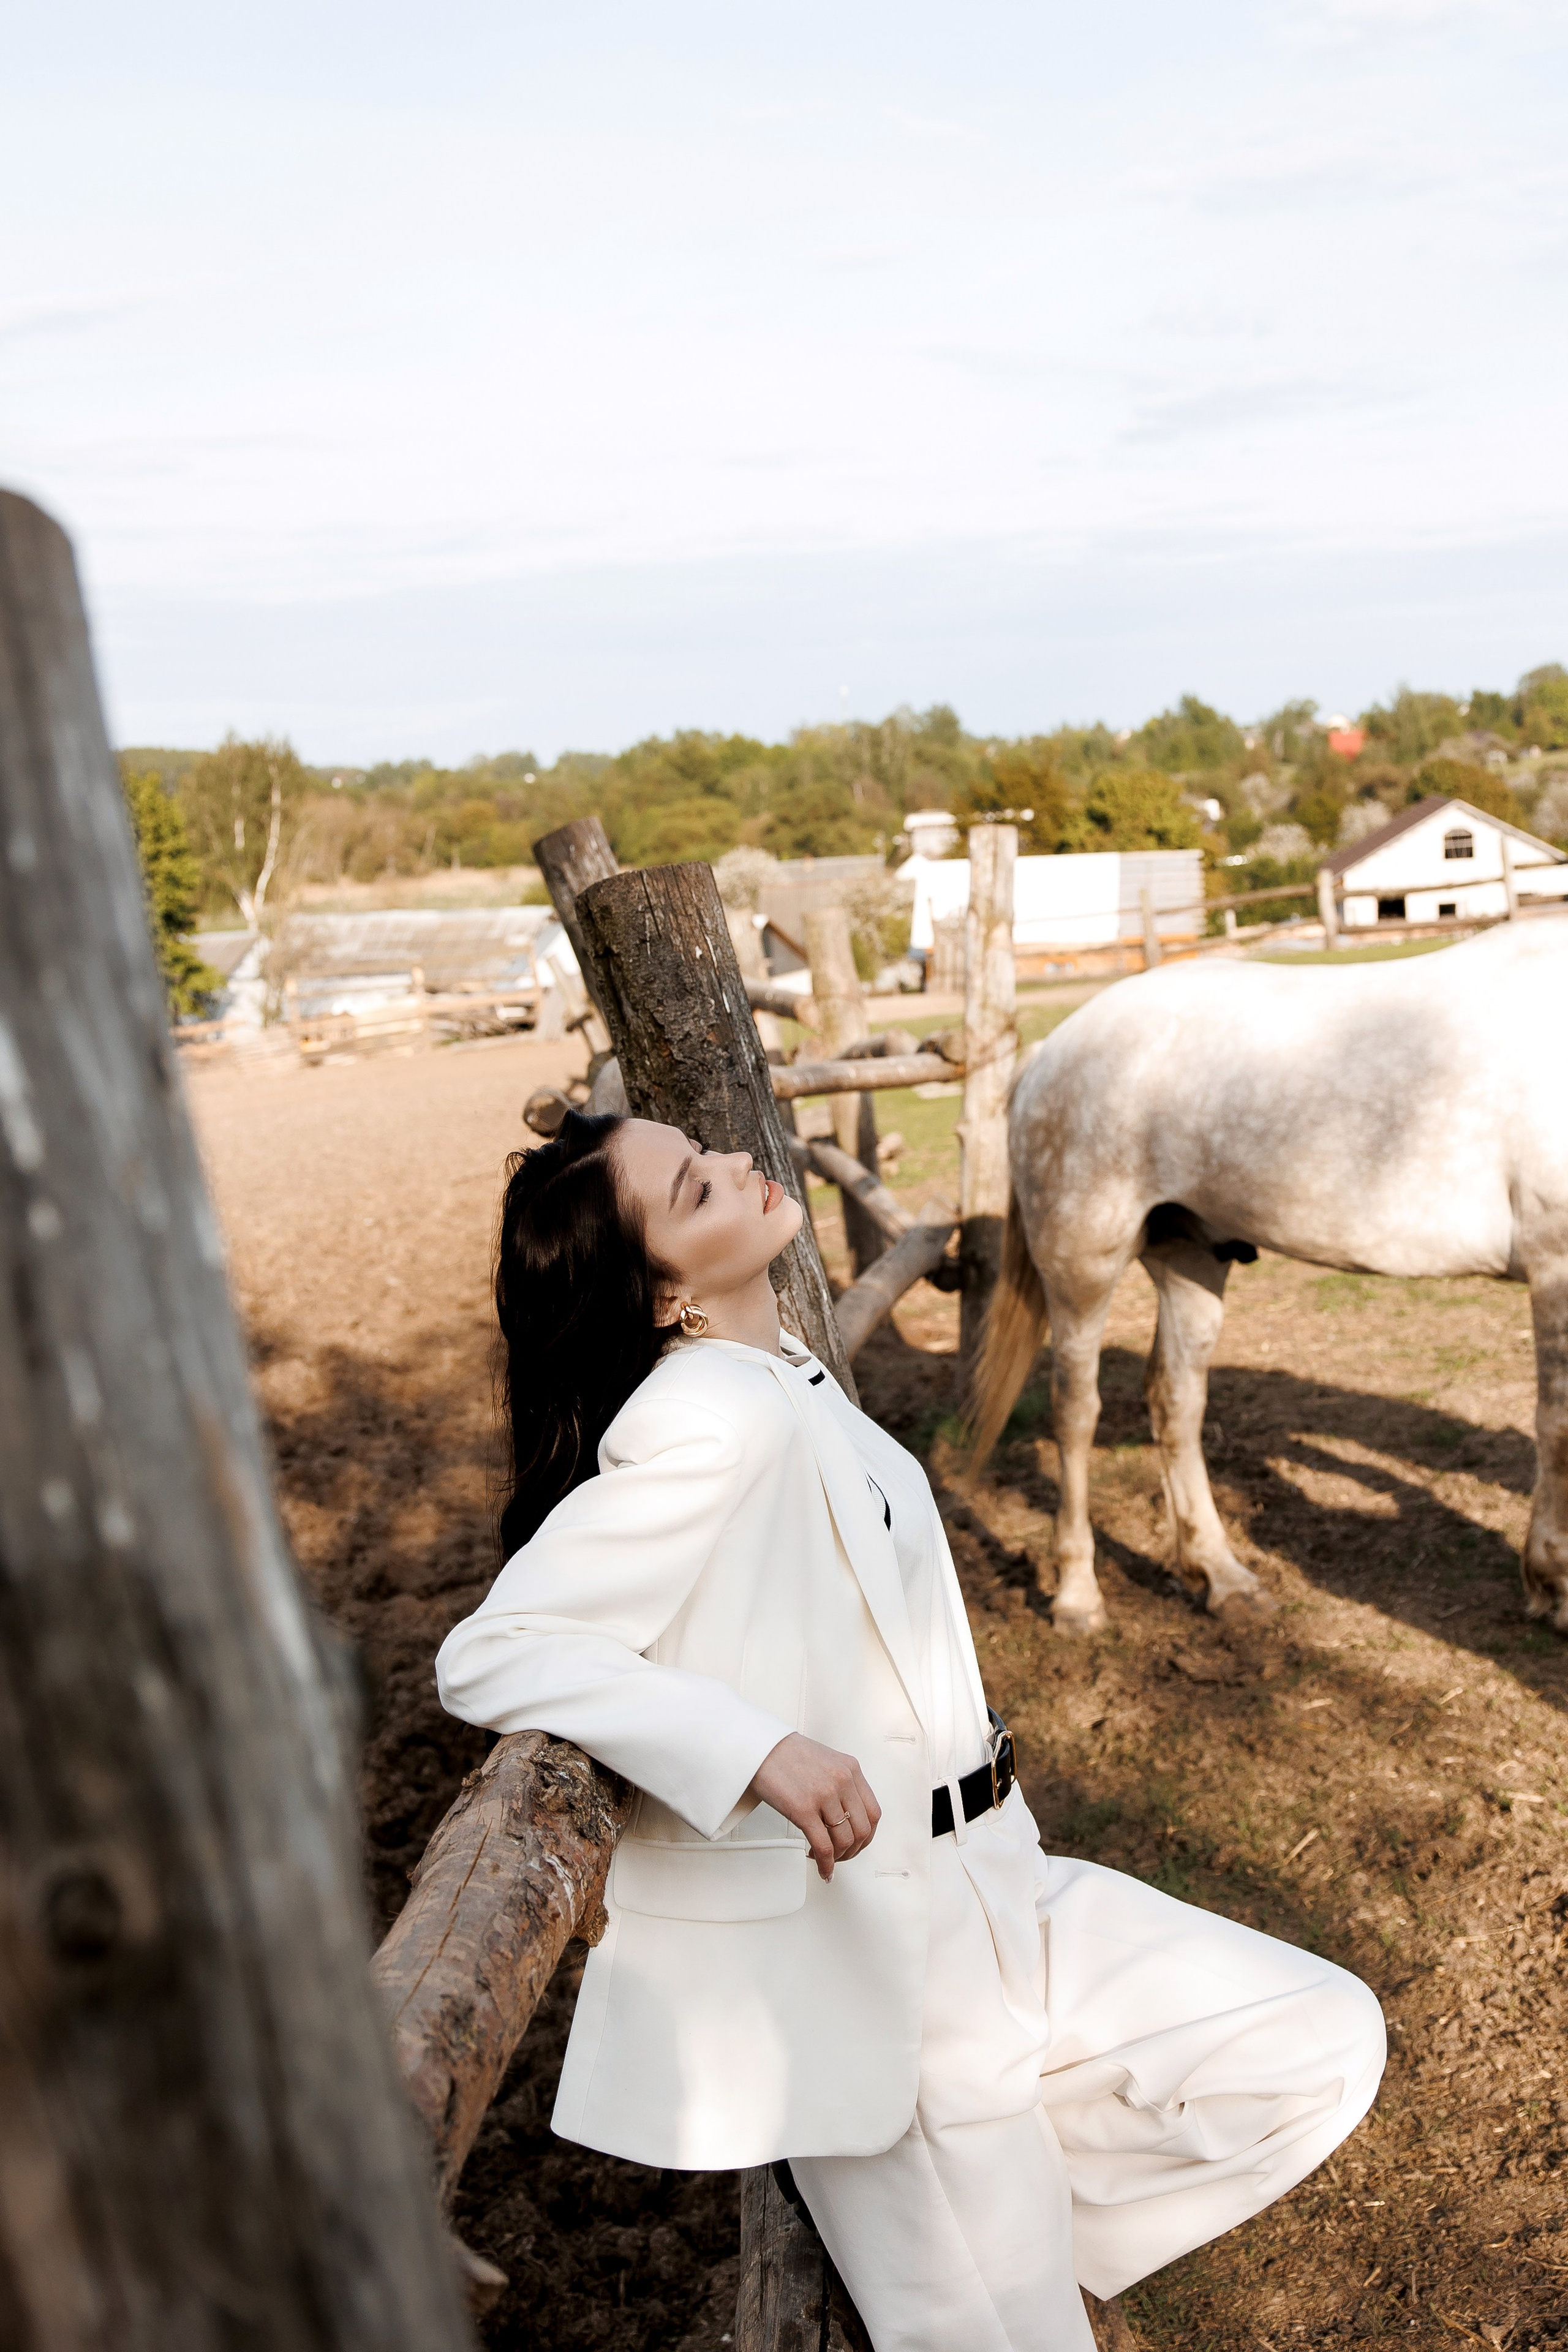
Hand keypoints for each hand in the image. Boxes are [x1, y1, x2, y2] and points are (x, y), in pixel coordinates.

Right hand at [749, 1734, 880, 1880]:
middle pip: (862, 1830)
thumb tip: (846, 1815)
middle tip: (841, 1856)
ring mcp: (824, 1795)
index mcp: (851, 1769)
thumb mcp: (827, 1761)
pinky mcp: (803, 1809)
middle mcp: (842, 1781)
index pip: (873, 1812)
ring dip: (838, 1858)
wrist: (759, 1747)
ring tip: (825, 1859)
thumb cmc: (787, 1754)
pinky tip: (821, 1867)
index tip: (857, 1844)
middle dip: (853, 1850)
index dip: (867, 1836)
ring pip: (844, 1840)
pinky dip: (825, 1864)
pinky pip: (823, 1846)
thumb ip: (841, 1783)